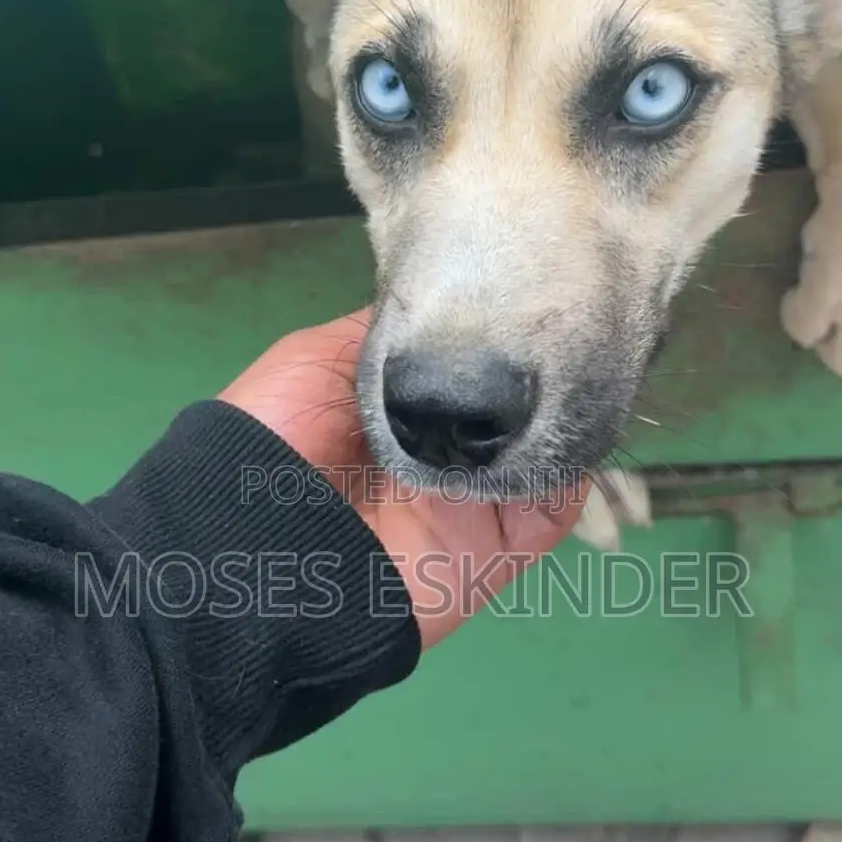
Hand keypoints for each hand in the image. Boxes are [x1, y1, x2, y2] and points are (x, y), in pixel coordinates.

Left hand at [221, 313, 584, 648]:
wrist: (257, 549)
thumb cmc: (274, 442)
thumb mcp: (315, 361)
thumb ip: (386, 333)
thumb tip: (447, 301)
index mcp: (402, 410)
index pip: (472, 367)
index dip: (500, 333)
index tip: (530, 293)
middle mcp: (444, 453)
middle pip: (517, 408)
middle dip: (545, 370)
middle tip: (573, 325)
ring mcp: (475, 501)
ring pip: (548, 452)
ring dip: (567, 414)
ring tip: (583, 368)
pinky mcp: (498, 547)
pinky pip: (554, 508)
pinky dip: (571, 472)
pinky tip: (573, 428)